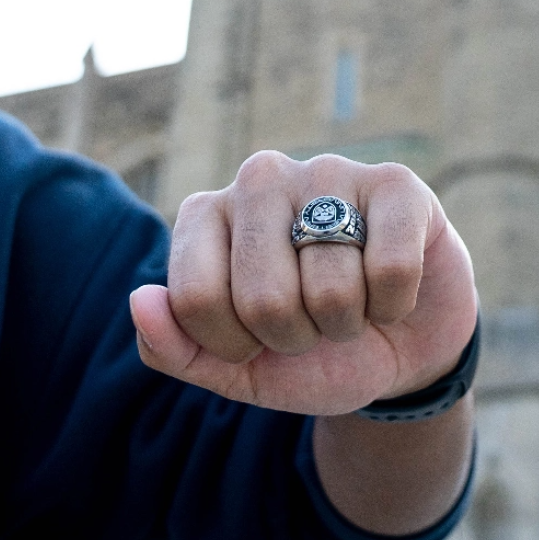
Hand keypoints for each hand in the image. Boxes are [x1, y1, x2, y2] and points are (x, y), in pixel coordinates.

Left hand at [129, 152, 476, 415]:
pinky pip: (391, 270)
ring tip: (354, 300)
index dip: (236, 346)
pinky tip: (391, 286)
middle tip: (315, 321)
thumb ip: (177, 349)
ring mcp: (328, 171)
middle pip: (264, 300)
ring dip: (347, 323)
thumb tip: (140, 300)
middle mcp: (259, 179)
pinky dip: (394, 304)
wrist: (398, 345)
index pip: (196, 300)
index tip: (260, 338)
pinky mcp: (396, 183)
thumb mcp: (239, 369)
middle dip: (297, 338)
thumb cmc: (314, 351)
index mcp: (205, 215)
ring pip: (331, 290)